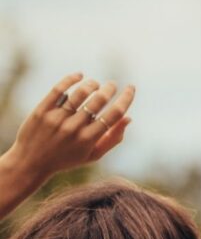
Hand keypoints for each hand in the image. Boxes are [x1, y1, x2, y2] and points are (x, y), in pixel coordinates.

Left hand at [5, 73, 135, 186]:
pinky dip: (72, 78)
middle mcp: (74, 128)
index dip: (126, 98)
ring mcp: (56, 119)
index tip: (131, 88)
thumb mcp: (92, 155)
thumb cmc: (66, 159)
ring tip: (95, 84)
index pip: (114, 114)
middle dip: (110, 88)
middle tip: (112, 85)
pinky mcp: (42, 111)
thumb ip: (113, 138)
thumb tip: (128, 118)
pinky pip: (59, 89)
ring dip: (92, 84)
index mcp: (89, 139)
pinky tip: (79, 76)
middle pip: (99, 100)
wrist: (30, 163)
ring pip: (80, 92)